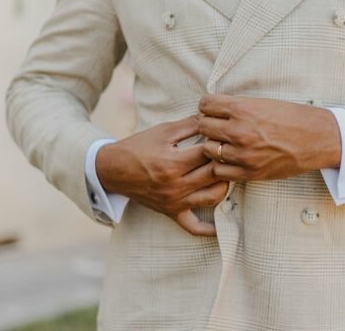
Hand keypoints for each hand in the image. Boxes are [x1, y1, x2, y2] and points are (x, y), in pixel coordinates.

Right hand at [96, 116, 227, 236]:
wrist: (114, 169)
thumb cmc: (139, 147)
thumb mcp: (163, 131)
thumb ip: (190, 124)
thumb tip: (212, 117)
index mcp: (173, 163)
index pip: (208, 153)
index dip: (219, 142)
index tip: (224, 136)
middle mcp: (175, 185)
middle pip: (214, 174)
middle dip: (225, 161)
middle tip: (231, 153)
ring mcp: (174, 201)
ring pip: (212, 198)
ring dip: (225, 185)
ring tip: (226, 174)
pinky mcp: (171, 212)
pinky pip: (194, 226)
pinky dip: (209, 228)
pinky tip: (222, 225)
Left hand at [198, 94, 341, 181]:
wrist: (316, 138)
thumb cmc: (291, 117)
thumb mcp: (262, 103)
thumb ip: (235, 106)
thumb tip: (210, 108)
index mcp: (242, 109)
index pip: (205, 104)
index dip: (207, 107)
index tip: (214, 111)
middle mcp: (239, 131)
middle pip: (203, 126)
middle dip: (209, 125)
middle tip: (219, 127)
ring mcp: (243, 154)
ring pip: (208, 149)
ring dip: (214, 146)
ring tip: (226, 143)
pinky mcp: (249, 172)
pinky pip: (218, 170)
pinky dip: (221, 165)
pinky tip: (231, 159)